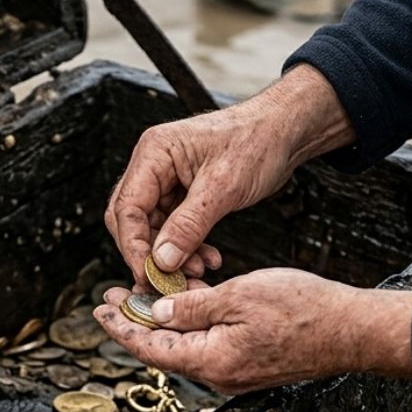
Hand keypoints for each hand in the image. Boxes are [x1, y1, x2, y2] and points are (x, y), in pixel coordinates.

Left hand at [92, 269, 411, 394]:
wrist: (351, 331)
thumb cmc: (303, 309)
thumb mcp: (238, 295)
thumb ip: (191, 307)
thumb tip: (155, 313)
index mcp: (210, 361)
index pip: (150, 347)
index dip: (121, 326)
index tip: (100, 308)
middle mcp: (218, 377)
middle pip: (163, 351)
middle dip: (136, 322)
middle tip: (113, 296)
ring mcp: (234, 376)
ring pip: (185, 349)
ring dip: (163, 324)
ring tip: (144, 296)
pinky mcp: (248, 368)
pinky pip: (208, 349)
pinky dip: (190, 328)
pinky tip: (185, 306)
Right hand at [105, 64, 354, 286]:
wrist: (284, 130)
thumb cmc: (257, 141)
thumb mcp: (223, 187)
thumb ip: (188, 225)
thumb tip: (161, 261)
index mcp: (154, 153)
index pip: (126, 207)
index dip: (133, 246)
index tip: (148, 275)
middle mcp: (153, 165)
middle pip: (132, 220)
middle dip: (151, 254)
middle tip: (171, 280)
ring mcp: (167, 180)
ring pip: (154, 228)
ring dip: (172, 255)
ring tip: (198, 271)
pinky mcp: (183, 193)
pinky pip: (174, 228)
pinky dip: (187, 247)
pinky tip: (207, 259)